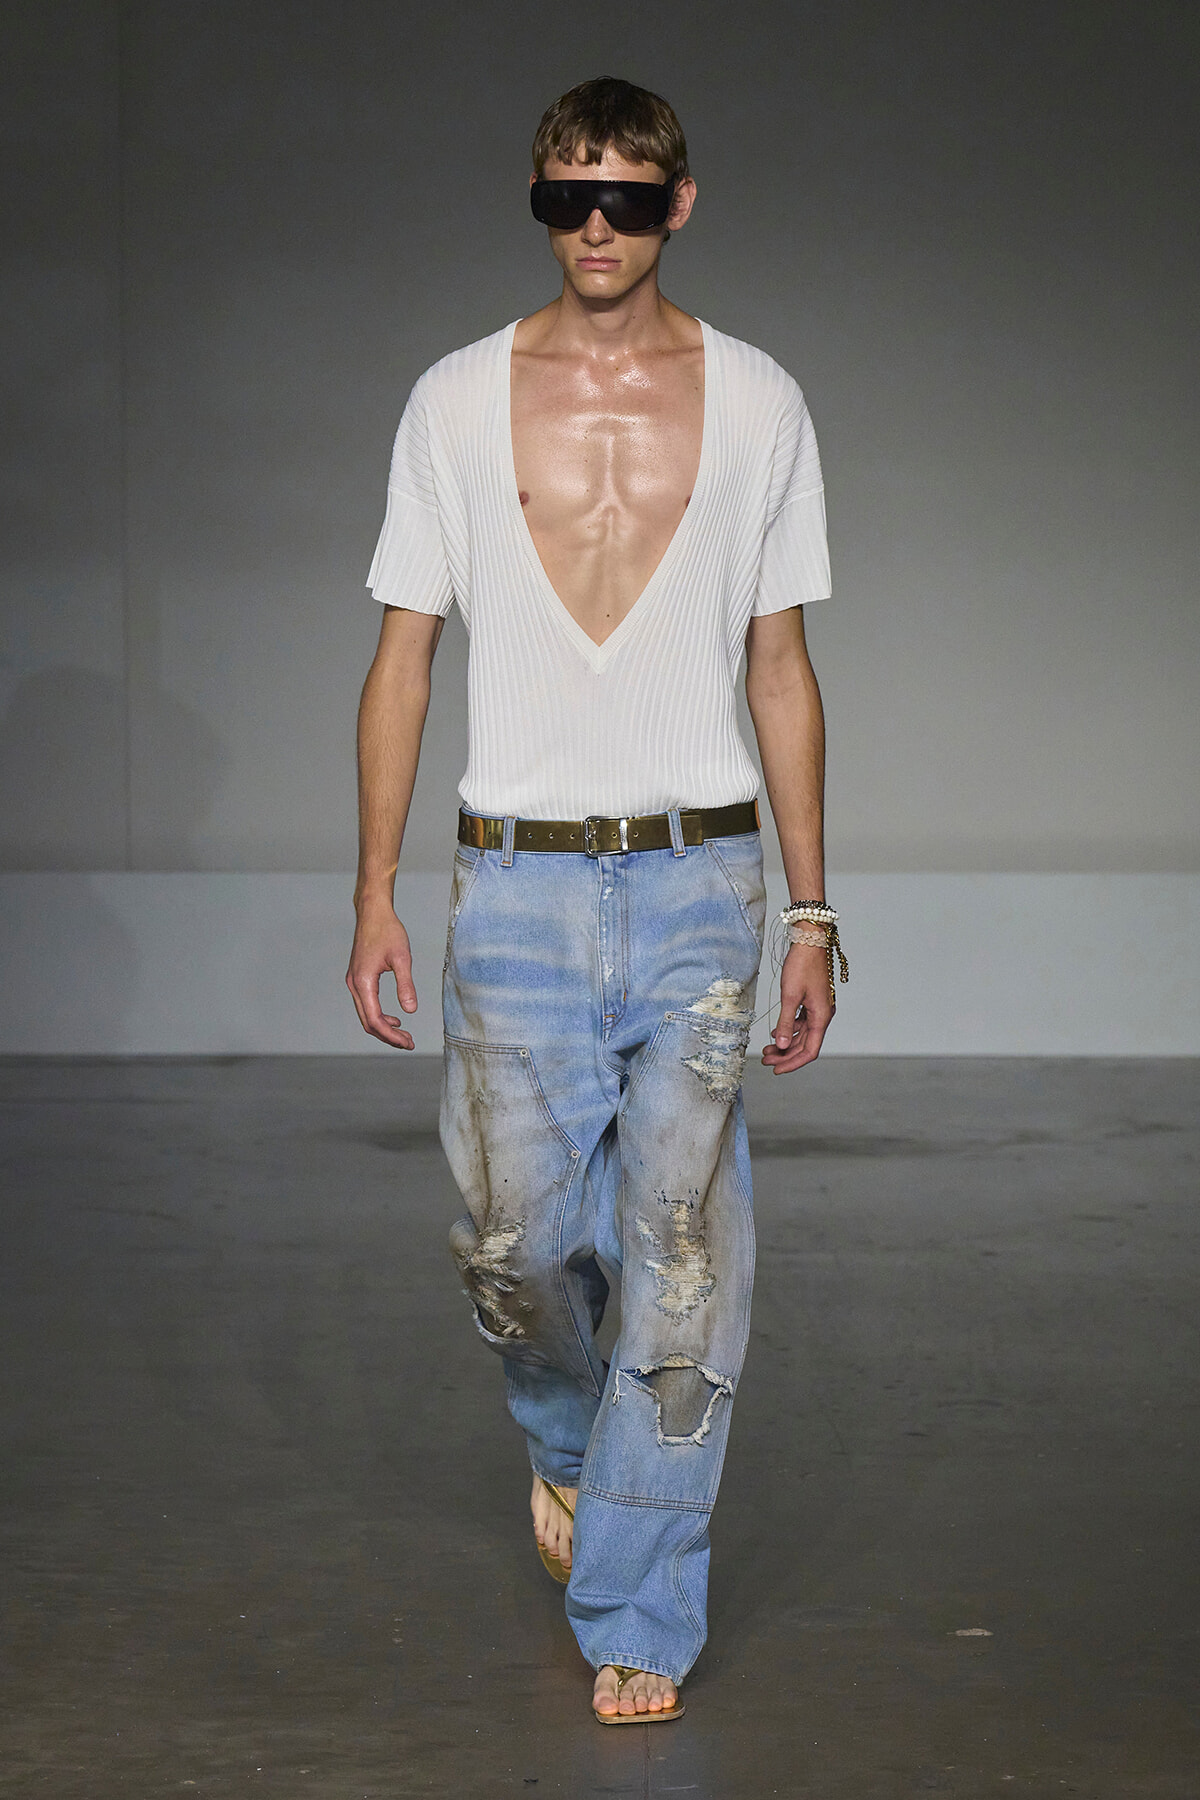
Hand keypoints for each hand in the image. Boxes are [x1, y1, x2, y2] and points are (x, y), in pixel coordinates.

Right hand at [346, 901, 418, 1048]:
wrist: (373, 913)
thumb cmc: (387, 931)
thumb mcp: (402, 958)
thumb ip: (406, 985)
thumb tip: (411, 1010)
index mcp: (363, 982)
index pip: (375, 1020)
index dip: (391, 1036)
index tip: (408, 1042)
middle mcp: (354, 985)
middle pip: (368, 1022)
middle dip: (388, 1037)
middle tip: (409, 1043)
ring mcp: (354, 982)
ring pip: (366, 1015)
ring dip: (383, 1028)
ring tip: (404, 1035)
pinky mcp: (358, 978)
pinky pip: (366, 1005)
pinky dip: (379, 1016)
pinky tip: (395, 1019)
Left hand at [760, 943, 834, 1073]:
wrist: (810, 940)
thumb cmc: (802, 965)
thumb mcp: (789, 996)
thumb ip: (785, 1022)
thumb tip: (780, 1045)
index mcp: (821, 1017)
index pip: (810, 1050)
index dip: (793, 1063)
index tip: (777, 1069)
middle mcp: (823, 1015)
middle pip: (805, 1044)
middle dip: (785, 1055)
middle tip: (766, 1060)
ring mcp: (819, 1008)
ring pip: (802, 1034)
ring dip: (785, 1043)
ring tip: (767, 1049)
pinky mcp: (813, 1001)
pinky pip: (802, 1022)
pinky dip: (789, 1030)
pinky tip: (776, 1033)